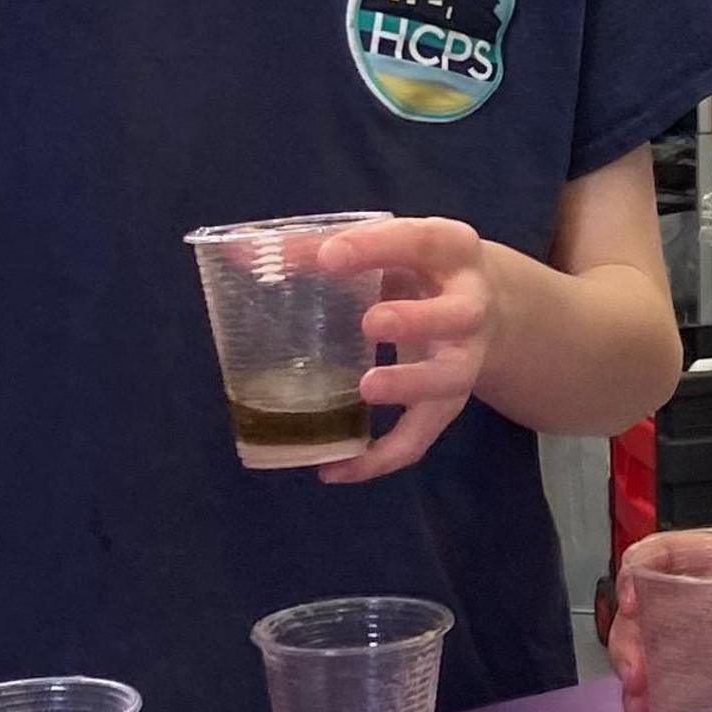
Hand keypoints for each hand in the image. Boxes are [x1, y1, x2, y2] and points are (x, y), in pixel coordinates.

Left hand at [318, 217, 500, 483]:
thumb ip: (316, 250)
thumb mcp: (383, 248)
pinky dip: (380, 459)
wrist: (476, 308)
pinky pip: (419, 437)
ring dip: (409, 384)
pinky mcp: (446, 405)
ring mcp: (464, 359)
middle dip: (418, 320)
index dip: (380, 247)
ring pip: (448, 379)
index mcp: (451, 252)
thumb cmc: (412, 270)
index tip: (329, 256)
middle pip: (458, 315)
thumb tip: (235, 255)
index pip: (423, 241)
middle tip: (372, 323)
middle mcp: (469, 305)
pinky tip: (332, 469)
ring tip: (366, 388)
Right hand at [609, 532, 711, 711]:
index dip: (637, 572)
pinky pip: (678, 673)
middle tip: (636, 679)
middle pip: (647, 605)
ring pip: (653, 643)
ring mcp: (708, 625)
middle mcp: (706, 589)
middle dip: (630, 640)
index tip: (632, 605)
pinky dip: (662, 696)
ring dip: (638, 676)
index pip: (664, 551)